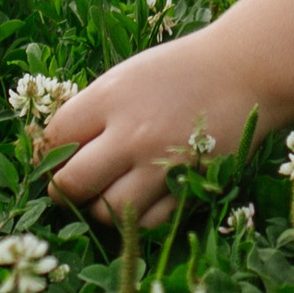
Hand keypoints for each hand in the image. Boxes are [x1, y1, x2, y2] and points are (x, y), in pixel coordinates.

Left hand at [34, 25, 271, 228]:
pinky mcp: (188, 187)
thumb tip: (56, 150)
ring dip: (100, 207)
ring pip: (108, 211)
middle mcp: (131, 134)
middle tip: (70, 186)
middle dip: (64, 189)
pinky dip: (137, 217)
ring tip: (105, 192)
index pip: (56, 137)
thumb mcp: (126, 77)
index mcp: (109, 98)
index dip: (49, 151)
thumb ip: (92, 112)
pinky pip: (148, 221)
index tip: (56, 155)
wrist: (244, 72)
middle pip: (72, 183)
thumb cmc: (179, 71)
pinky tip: (138, 198)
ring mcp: (160, 165)